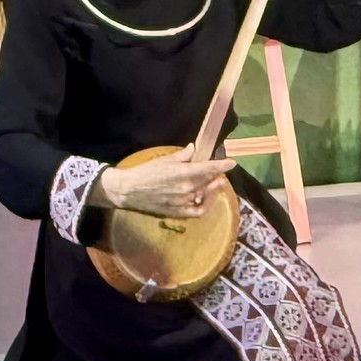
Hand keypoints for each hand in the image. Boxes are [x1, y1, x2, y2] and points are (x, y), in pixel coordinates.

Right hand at [95, 152, 235, 217]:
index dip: (222, 166)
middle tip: (219, 171)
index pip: (208, 169)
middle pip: (208, 181)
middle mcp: (186, 189)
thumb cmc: (144, 172)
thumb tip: (193, 149)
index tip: (232, 163)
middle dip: (216, 175)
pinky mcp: (177, 212)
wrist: (127, 191)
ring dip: (211, 188)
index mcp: (182, 173)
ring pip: (204, 195)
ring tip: (214, 182)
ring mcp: (182, 202)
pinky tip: (206, 198)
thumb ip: (181, 156)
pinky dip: (205, 205)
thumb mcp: (163, 160)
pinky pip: (196, 211)